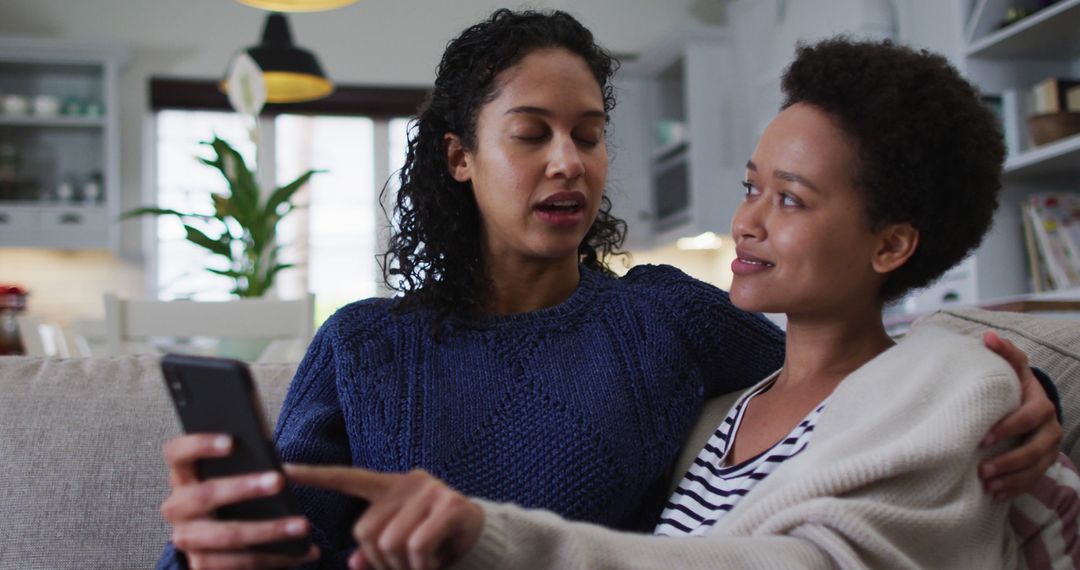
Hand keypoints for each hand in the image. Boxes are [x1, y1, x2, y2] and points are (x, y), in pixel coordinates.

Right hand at [160, 434, 318, 568]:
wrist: (215, 542)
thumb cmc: (232, 495)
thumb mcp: (231, 476)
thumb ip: (244, 463)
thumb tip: (274, 458)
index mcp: (182, 476)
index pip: (177, 453)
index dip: (200, 444)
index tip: (232, 441)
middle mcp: (177, 508)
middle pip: (205, 495)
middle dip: (244, 488)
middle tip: (279, 480)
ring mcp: (186, 540)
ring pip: (227, 535)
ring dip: (269, 530)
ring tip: (303, 525)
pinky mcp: (201, 566)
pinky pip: (240, 563)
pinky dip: (276, 557)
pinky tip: (304, 550)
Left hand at [286, 464, 483, 569]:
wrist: (481, 538)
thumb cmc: (436, 542)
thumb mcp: (401, 546)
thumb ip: (374, 551)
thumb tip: (354, 562)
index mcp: (390, 486)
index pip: (347, 478)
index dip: (316, 476)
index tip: (285, 470)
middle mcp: (407, 481)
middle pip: (366, 531)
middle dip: (380, 561)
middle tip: (403, 568)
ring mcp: (429, 491)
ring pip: (390, 542)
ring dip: (403, 568)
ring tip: (422, 566)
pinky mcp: (449, 505)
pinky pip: (416, 546)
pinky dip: (421, 566)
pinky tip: (434, 565)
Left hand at [979, 331, 1062, 499]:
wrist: (1031, 403)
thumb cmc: (1014, 385)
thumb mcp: (1013, 368)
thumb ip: (1005, 352)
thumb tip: (988, 336)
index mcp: (1041, 405)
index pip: (1029, 418)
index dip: (1008, 428)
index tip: (983, 438)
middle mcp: (1050, 428)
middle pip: (1035, 449)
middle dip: (1009, 461)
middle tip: (982, 470)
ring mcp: (1049, 448)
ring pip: (1036, 469)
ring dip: (1012, 479)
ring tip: (987, 486)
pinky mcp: (1044, 463)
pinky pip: (1034, 480)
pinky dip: (1016, 488)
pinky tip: (996, 495)